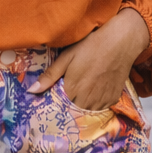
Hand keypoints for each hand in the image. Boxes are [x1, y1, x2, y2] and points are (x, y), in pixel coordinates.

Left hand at [28, 8, 149, 110]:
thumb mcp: (66, 57)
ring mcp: (102, 100)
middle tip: (76, 86)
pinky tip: (99, 86)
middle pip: (75, 110)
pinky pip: (103, 106)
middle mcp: (87, 100)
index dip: (60, 100)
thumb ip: (49, 76)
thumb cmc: (91, 46)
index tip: (61, 93)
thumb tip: (31, 91)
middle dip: (73, 102)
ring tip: (87, 86)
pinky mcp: (114, 98)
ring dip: (86, 102)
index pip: (61, 106)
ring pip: (89, 109)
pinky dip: (99, 100)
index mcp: (72, 91)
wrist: (120, 42)